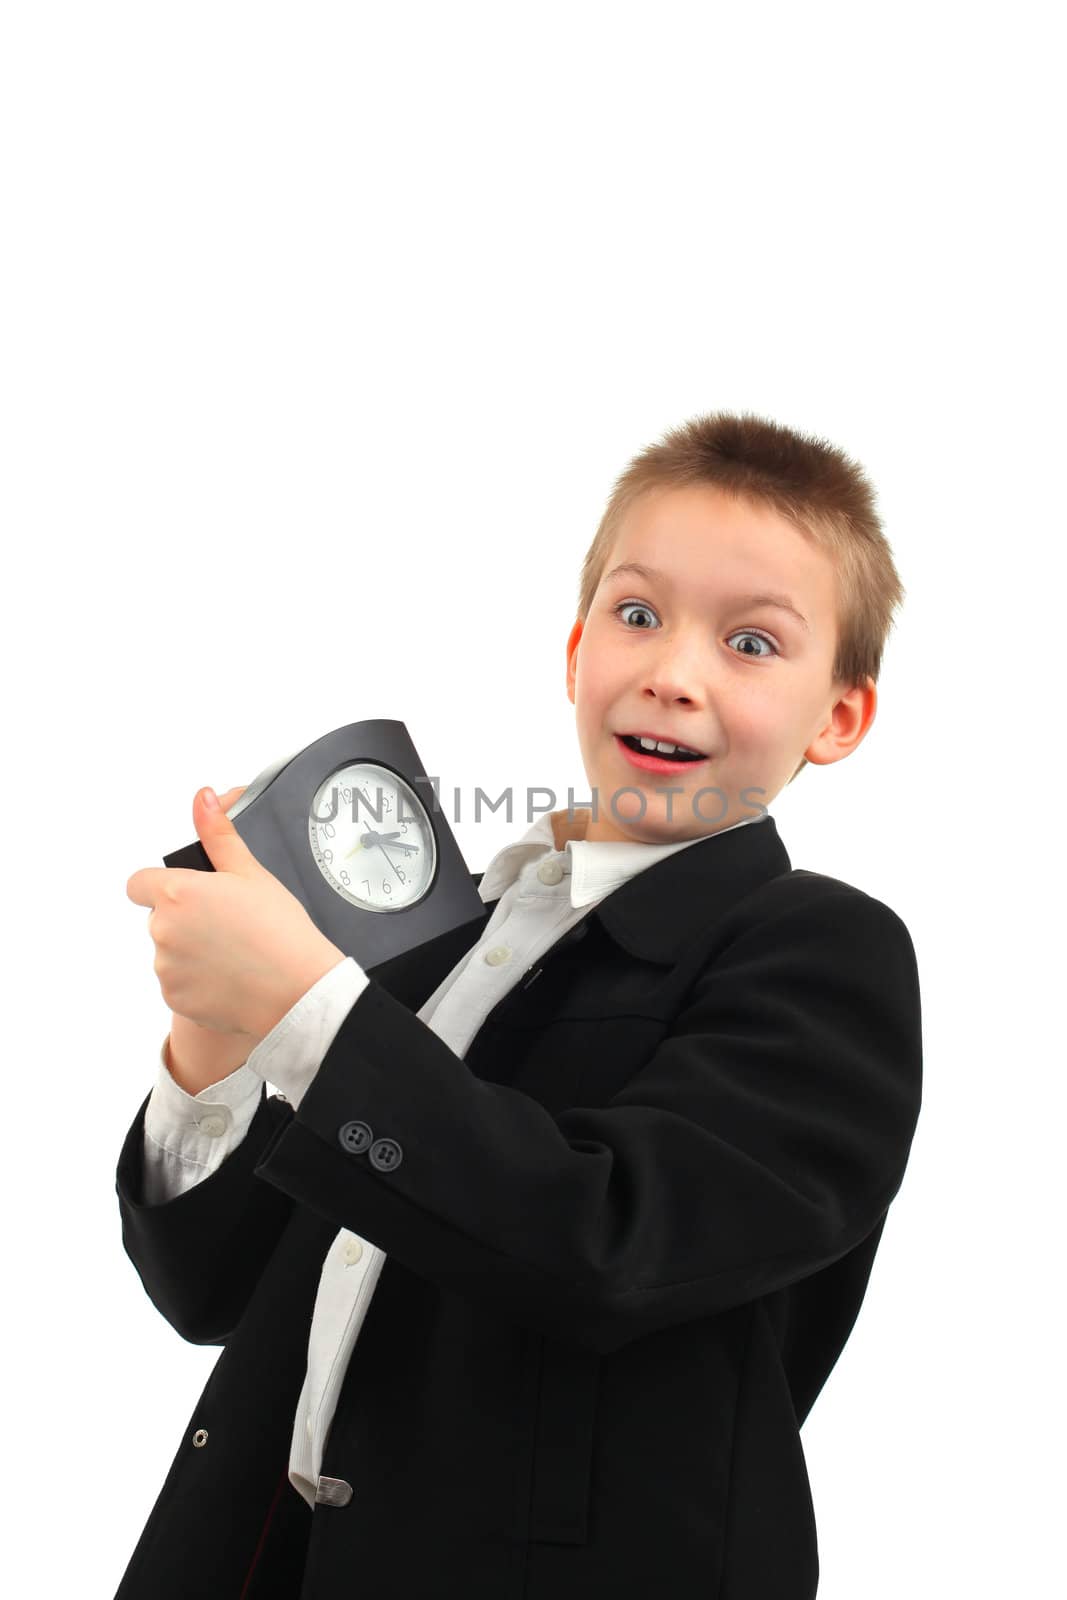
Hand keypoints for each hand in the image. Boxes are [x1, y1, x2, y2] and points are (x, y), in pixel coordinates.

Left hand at [127, 785, 345, 1037]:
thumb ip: (218, 834)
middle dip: (184, 919)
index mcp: (177, 893)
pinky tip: (230, 977)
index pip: (139, 884)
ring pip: (168, 953)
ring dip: (190, 951)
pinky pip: (177, 984)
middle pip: (160, 918)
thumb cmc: (279, 929)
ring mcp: (166, 968)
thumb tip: (202, 797)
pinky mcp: (175, 999)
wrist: (298, 991)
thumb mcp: (251, 872)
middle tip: (227, 925)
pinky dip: (197, 981)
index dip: (160, 886)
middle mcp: (162, 930)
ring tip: (233, 954)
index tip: (188, 894)